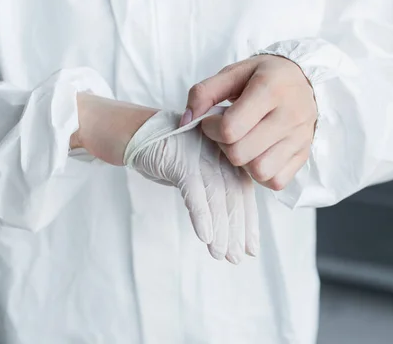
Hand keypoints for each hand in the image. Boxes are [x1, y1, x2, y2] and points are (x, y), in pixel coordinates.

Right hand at [124, 109, 258, 263]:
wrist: (140, 133)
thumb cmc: (171, 154)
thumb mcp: (197, 169)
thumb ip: (216, 187)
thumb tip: (231, 223)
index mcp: (228, 156)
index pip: (245, 192)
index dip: (249, 222)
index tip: (252, 249)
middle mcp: (220, 153)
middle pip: (235, 196)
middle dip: (237, 231)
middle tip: (237, 258)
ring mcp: (202, 156)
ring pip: (217, 197)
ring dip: (221, 230)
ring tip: (221, 255)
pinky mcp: (181, 161)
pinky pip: (195, 192)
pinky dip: (201, 216)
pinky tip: (205, 237)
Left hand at [181, 55, 316, 189]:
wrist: (303, 78)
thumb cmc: (263, 76)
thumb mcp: (232, 73)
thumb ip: (204, 93)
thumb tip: (186, 122)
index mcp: (270, 89)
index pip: (230, 129)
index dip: (211, 128)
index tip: (212, 120)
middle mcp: (290, 115)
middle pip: (241, 154)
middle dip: (225, 145)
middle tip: (227, 132)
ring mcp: (300, 138)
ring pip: (259, 171)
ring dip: (243, 162)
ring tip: (244, 143)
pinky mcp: (304, 154)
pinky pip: (276, 181)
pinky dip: (261, 174)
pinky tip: (258, 154)